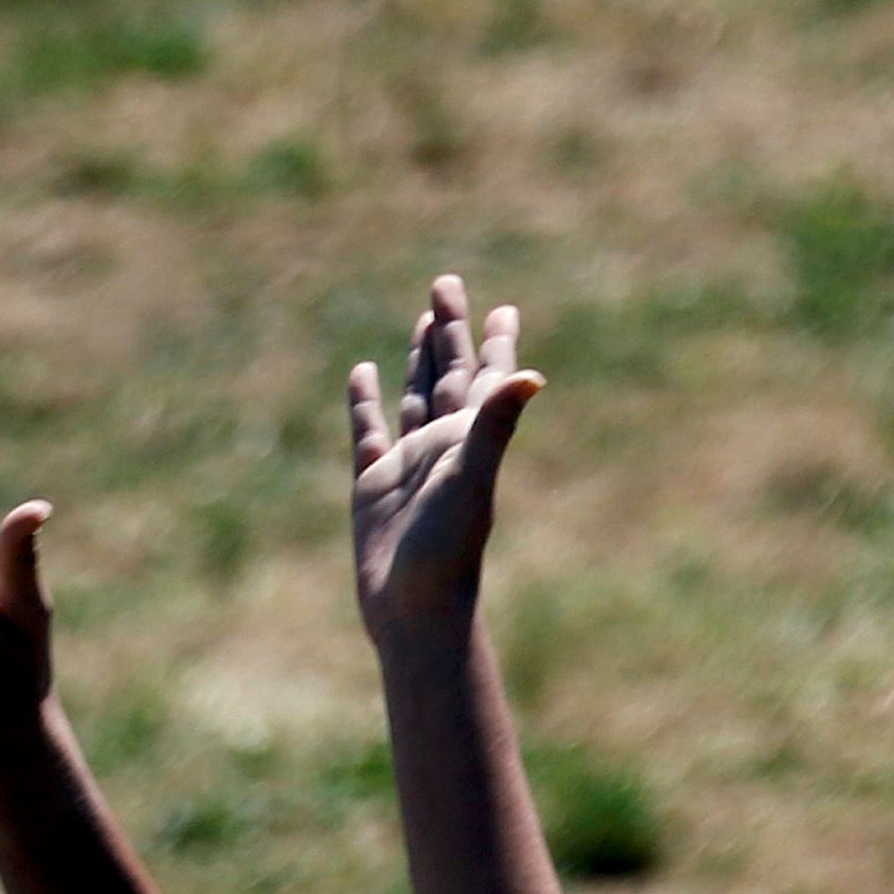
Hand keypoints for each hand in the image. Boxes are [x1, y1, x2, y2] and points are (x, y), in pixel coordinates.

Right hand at [348, 275, 543, 643]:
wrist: (413, 609)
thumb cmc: (447, 549)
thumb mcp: (471, 478)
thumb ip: (495, 424)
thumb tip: (531, 377)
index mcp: (470, 439)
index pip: (487, 378)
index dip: (495, 343)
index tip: (504, 309)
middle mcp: (443, 445)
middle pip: (449, 374)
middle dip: (450, 331)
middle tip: (448, 284)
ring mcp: (408, 463)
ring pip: (415, 396)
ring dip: (418, 359)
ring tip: (423, 320)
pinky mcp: (373, 482)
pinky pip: (368, 429)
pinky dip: (364, 401)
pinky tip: (362, 373)